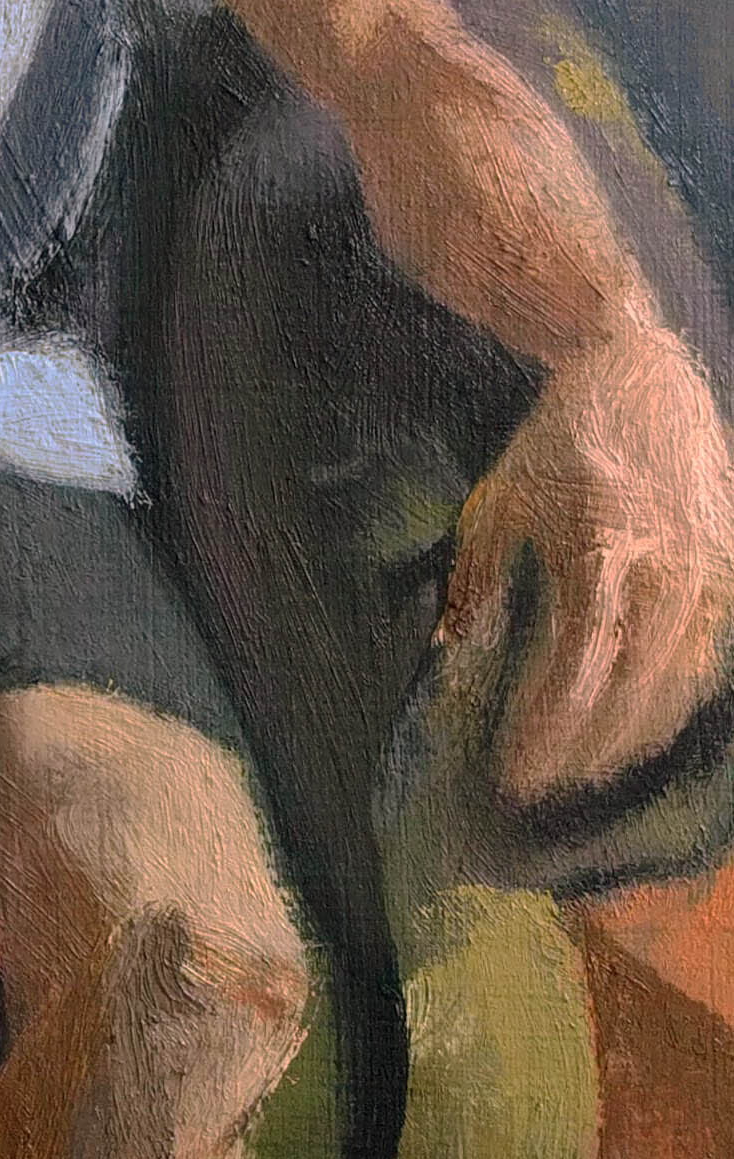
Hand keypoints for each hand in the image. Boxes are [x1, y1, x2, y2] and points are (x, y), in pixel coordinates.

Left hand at [439, 318, 733, 802]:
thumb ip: (475, 578)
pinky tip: (642, 721)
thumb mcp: (500, 501)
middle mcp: (665, 567)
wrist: (637, 372)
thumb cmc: (557, 441)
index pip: (576, 667)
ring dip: (632, 733)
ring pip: (678, 679)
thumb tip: (452, 647)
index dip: (547, 729)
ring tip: (589, 767)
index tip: (515, 772)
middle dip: (586, 748)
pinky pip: (708, 651)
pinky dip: (673, 694)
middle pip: (631, 689)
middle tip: (545, 786)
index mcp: (600, 549)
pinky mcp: (730, 563)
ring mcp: (708, 567)